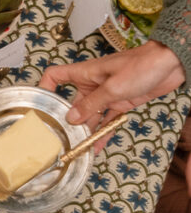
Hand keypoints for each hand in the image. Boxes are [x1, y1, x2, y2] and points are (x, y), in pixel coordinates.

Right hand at [40, 41, 184, 151]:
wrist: (172, 63)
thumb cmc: (142, 65)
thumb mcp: (113, 87)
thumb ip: (92, 104)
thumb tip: (71, 118)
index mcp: (86, 73)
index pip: (56, 76)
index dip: (44, 87)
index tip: (39, 104)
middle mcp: (92, 85)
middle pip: (72, 104)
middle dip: (67, 122)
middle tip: (60, 139)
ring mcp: (106, 95)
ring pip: (89, 116)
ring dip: (85, 131)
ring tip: (77, 149)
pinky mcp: (120, 103)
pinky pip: (106, 121)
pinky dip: (102, 133)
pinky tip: (96, 147)